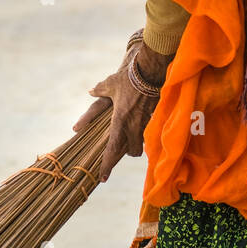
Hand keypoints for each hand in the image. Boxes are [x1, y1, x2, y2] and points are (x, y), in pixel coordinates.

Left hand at [72, 37, 173, 181]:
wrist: (151, 69)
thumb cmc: (128, 77)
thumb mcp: (110, 84)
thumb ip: (99, 90)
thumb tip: (91, 91)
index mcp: (119, 121)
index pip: (111, 149)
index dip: (106, 165)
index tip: (103, 178)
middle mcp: (132, 125)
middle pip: (132, 152)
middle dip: (128, 153)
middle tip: (124, 150)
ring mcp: (146, 122)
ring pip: (143, 143)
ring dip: (138, 144)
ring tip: (134, 136)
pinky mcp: (156, 116)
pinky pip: (151, 130)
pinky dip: (147, 130)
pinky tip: (146, 123)